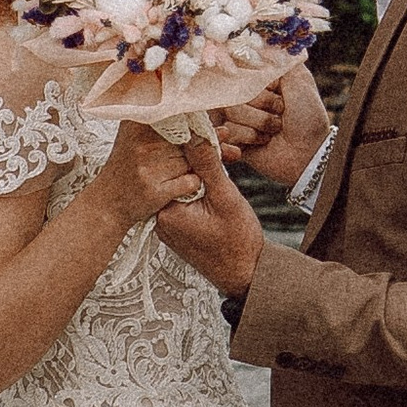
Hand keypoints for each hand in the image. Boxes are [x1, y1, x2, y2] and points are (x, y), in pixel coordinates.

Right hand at [93, 121, 203, 234]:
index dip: (185, 129)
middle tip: (165, 161)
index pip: (178, 118)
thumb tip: (185, 102)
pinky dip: (189, 185)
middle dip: (184, 152)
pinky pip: (191, 182)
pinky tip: (173, 186)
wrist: (106, 203)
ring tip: (166, 174)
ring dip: (186, 170)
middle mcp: (141, 144)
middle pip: (187, 141)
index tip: (181, 138)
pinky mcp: (155, 190)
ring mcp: (148, 167)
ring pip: (190, 162)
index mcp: (136, 125)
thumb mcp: (131, 133)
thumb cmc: (124, 167)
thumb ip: (153, 116)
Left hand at [153, 137, 266, 298]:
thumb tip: (195, 134)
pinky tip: (218, 178)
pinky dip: (201, 185)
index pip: (172, 165)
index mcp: (167, 210)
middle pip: (176, 172)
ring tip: (226, 159)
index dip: (193, 145)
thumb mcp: (225, 198)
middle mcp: (161, 217)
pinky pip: (186, 196)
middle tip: (223, 142)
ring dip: (203, 169)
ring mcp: (169, 222)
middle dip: (199, 155)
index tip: (212, 132)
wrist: (245, 274)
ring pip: (182, 182)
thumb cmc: (237, 243)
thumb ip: (208, 166)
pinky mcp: (179, 224)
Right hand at [211, 59, 331, 186]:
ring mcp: (237, 118)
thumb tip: (265, 39)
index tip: (274, 88)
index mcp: (259, 80)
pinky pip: (227, 132)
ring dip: (260, 123)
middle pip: (235, 91)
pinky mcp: (232, 139)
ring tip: (275, 130)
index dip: (256, 80)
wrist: (309, 153)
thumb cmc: (308, 117)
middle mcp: (245, 96)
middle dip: (263, 104)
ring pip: (231, 111)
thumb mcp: (300, 81)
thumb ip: (282, 59)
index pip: (241, 68)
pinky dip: (249, 137)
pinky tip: (263, 142)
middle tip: (281, 113)